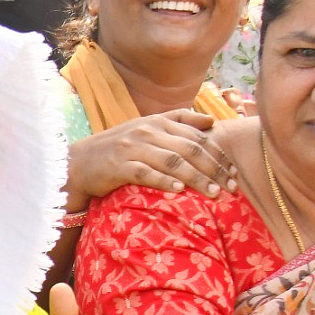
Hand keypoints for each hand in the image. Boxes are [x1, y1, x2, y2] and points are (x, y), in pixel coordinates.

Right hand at [67, 109, 236, 203]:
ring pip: (174, 161)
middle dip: (215, 169)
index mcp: (158, 121)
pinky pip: (146, 173)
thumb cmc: (118, 148)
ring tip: (215, 193)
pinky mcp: (118, 166)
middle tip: (232, 188)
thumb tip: (211, 121)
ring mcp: (132, 148)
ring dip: (198, 178)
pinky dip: (164, 181)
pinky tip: (180, 191)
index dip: (219, 154)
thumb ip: (178, 122)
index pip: (197, 136)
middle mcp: (147, 131)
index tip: (235, 173)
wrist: (79, 162)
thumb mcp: (147, 129)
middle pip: (190, 149)